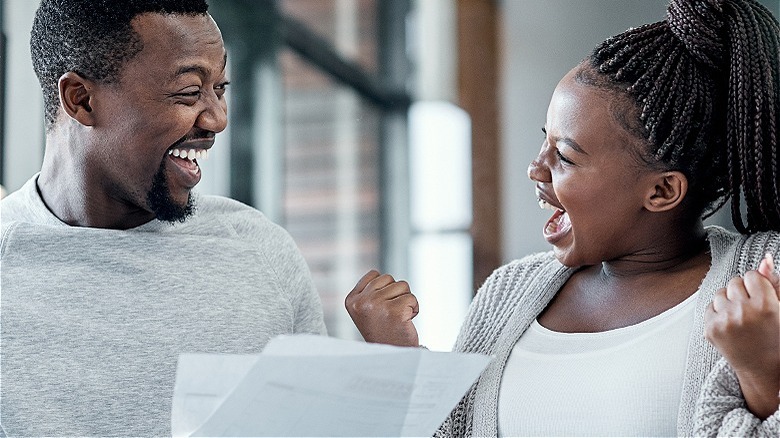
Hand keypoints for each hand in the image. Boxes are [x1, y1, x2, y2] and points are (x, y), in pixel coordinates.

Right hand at [345, 270, 418, 346]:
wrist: (393, 357)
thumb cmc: (383, 332)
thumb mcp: (367, 310)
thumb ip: (369, 291)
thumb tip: (378, 275)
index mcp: (351, 300)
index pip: (374, 274)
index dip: (384, 289)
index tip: (381, 309)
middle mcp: (361, 302)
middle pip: (389, 278)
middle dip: (396, 294)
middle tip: (391, 314)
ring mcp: (377, 305)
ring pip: (402, 285)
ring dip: (406, 301)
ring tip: (398, 317)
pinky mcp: (394, 311)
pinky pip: (412, 298)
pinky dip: (414, 308)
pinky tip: (406, 321)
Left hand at [705, 253, 779, 418]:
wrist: (763, 368)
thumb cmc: (775, 336)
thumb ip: (773, 282)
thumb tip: (766, 258)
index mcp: (766, 306)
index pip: (752, 275)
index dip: (758, 286)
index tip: (762, 299)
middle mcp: (743, 313)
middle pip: (735, 282)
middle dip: (743, 292)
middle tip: (752, 311)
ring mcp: (724, 322)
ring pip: (721, 293)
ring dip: (730, 301)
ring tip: (742, 318)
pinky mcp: (710, 329)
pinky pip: (710, 306)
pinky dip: (719, 312)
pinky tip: (732, 325)